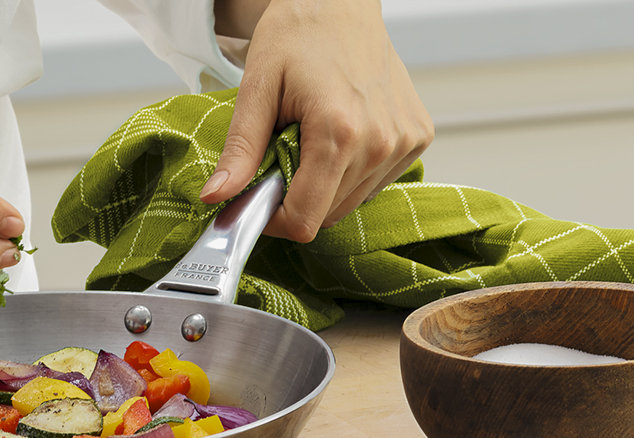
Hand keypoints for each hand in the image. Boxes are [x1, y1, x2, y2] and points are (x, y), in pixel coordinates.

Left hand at [203, 0, 434, 242]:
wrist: (340, 2)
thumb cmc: (298, 34)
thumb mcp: (257, 88)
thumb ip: (240, 149)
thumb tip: (216, 197)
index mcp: (339, 132)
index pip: (305, 220)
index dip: (274, 220)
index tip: (260, 198)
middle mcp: (380, 142)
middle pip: (327, 215)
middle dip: (297, 197)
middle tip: (283, 154)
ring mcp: (404, 141)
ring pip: (351, 202)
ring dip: (325, 185)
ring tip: (312, 138)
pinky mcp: (417, 137)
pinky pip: (374, 183)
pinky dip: (351, 171)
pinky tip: (341, 134)